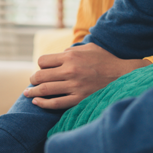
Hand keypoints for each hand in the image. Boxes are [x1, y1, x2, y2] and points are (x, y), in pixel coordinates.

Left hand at [25, 43, 150, 108]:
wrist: (124, 75)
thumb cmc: (106, 60)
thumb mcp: (89, 48)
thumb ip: (71, 50)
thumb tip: (57, 55)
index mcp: (71, 56)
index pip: (42, 61)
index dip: (40, 66)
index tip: (42, 70)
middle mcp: (70, 71)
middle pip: (40, 76)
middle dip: (33, 80)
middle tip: (32, 82)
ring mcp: (74, 86)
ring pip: (44, 90)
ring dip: (32, 92)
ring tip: (28, 93)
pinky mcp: (79, 99)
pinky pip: (55, 103)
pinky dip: (42, 103)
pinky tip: (36, 102)